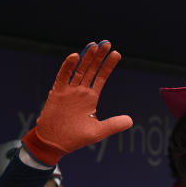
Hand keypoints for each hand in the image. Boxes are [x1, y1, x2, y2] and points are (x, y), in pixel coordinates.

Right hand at [21, 41, 132, 165]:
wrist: (54, 143)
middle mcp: (80, 91)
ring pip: (78, 70)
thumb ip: (114, 124)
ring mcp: (68, 91)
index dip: (108, 66)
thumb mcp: (98, 132)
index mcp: (91, 98)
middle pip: (91, 70)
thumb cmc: (75, 138)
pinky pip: (62, 77)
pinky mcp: (57, 93)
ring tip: (94, 45)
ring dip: (86, 58)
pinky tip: (75, 57)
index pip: (101, 77)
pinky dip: (68, 66)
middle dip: (98, 57)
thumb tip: (130, 121)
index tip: (116, 54)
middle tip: (107, 43)